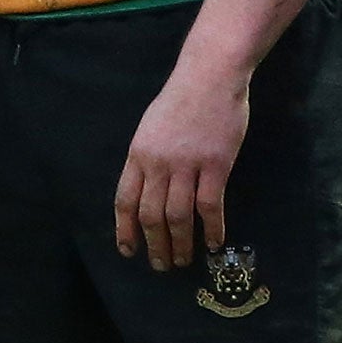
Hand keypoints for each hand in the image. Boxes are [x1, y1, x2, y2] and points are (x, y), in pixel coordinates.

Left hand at [114, 61, 249, 271]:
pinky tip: (215, 243)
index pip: (125, 200)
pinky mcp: (216, 165)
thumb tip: (145, 191)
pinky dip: (212, 229)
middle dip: (154, 244)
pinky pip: (210, 207)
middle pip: (151, 214)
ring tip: (183, 260)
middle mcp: (158, 162)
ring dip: (180, 243)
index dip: (125, 229)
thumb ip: (147, 159)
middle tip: (160, 265)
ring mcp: (187, 164)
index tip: (128, 251)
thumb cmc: (180, 100)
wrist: (209, 77)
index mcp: (138, 153)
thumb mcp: (150, 128)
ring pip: (178, 216)